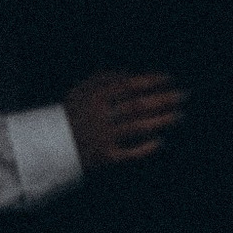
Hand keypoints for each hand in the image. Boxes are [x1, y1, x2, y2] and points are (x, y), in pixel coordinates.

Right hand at [62, 68, 184, 170]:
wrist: (50, 148)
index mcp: (93, 97)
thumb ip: (101, 78)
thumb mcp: (79, 91)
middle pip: (137, 105)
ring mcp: (104, 138)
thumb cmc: (69, 116)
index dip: (150, 81)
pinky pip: (130, 153)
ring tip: (179, 115)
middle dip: (162, 99)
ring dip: (160, 120)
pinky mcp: (106, 158)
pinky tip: (159, 141)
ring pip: (138, 127)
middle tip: (183, 95)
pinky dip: (145, 147)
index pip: (129, 85)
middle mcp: (100, 116)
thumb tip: (129, 73)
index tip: (168, 79)